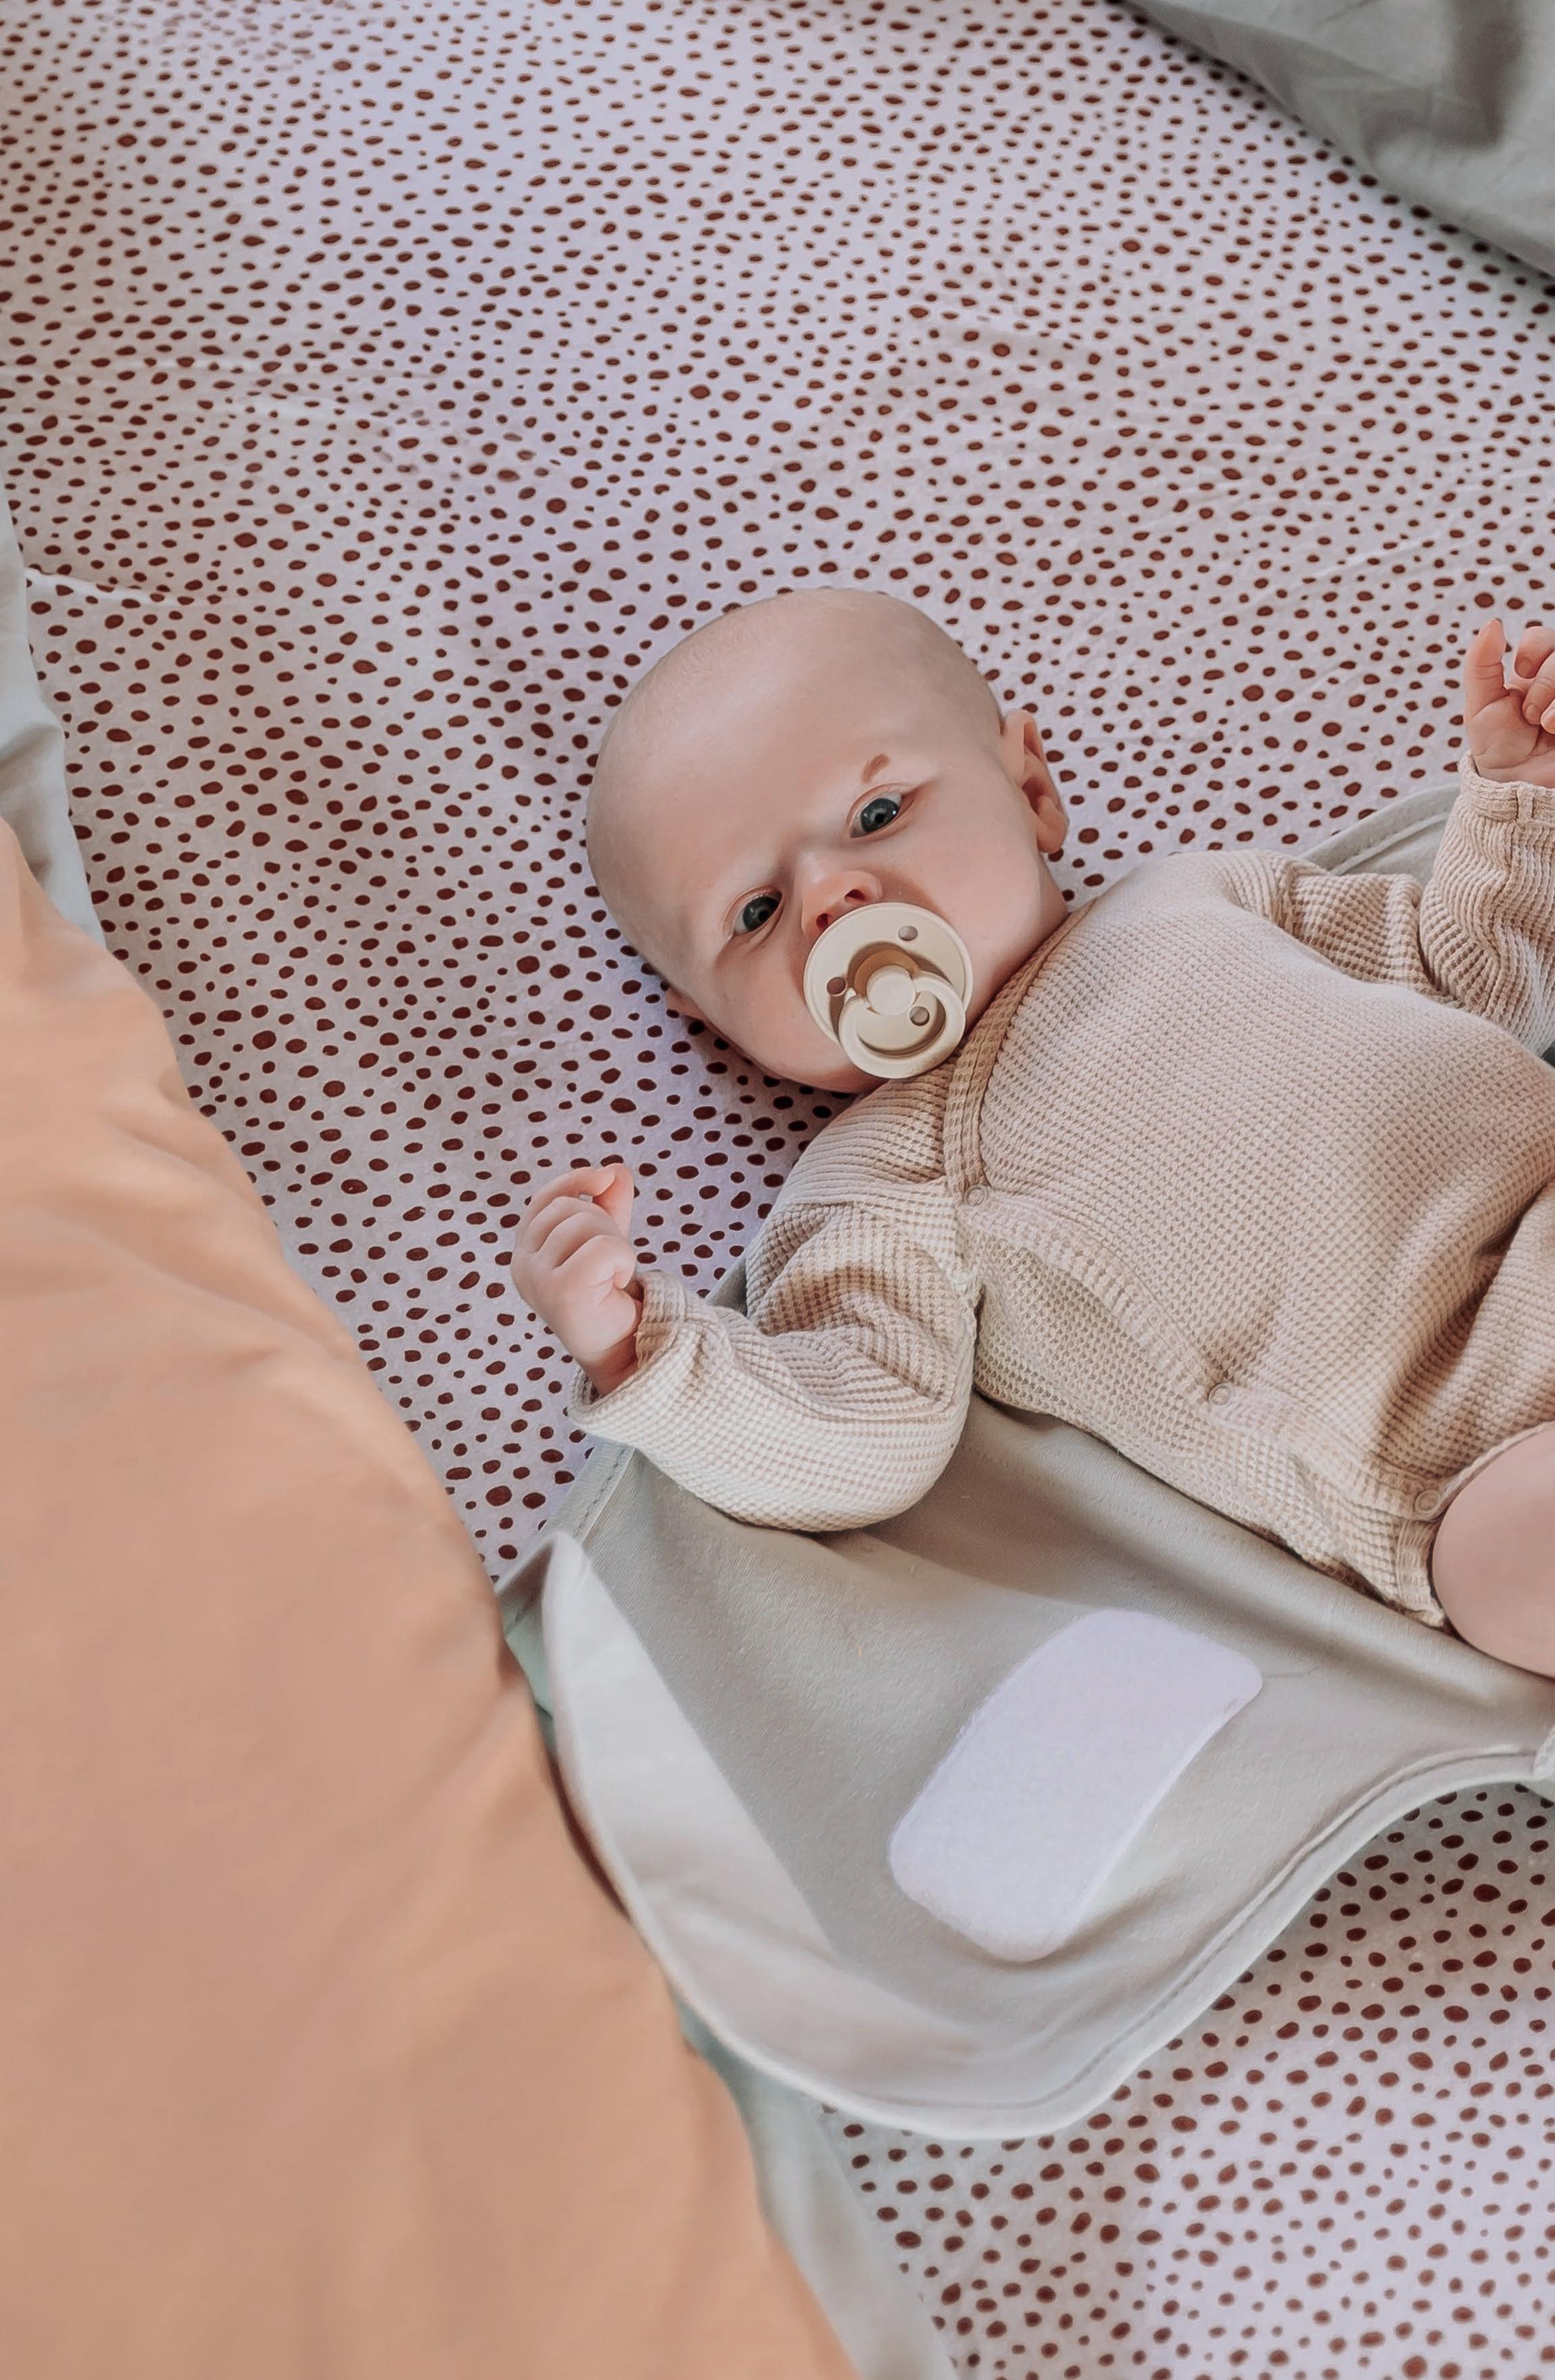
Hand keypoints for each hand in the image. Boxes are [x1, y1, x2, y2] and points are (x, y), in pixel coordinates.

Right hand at [512, 1165, 642, 1394]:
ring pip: (586, 1224)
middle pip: (570, 1208)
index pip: (546, 1199)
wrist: (622, 1346)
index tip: (605, 1177)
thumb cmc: (608, 1295)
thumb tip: (616, 1169)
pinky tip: (614, 1286)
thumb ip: (608, 1205)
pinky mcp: (560, 1292)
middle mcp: (522, 1264)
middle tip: (610, 1263)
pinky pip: (604, 1248)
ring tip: (611, 1277)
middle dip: (604, 1225)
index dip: (576, 1181)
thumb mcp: (608, 1239)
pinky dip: (622, 1262)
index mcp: (526, 1250)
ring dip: (615, 1246)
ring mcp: (536, 1279)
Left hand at [1463, 619, 1554, 789]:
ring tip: (1547, 726)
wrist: (1517, 791)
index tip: (1521, 674)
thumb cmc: (1498, 751)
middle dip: (1547, 680)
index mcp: (1535, 674)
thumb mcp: (1480, 707)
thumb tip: (1494, 623)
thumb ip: (1481, 664)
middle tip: (1532, 715)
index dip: (1534, 649)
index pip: (1543, 636)